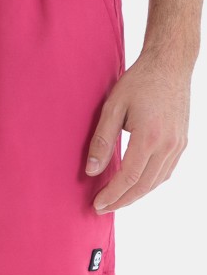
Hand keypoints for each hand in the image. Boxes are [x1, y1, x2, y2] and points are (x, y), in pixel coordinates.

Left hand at [85, 47, 190, 213]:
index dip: (112, 195)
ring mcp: (178, 145)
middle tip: (103, 209)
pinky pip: (166, 171)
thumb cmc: (138, 82)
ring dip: (136, 195)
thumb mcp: (112, 107)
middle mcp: (168, 145)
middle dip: (122, 201)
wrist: (170, 65)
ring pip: (156, 181)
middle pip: (143, 186)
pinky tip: (135, 185)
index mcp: (149, 137)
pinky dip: (150, 183)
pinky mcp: (182, 142)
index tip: (97, 205)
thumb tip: (92, 170)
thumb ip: (101, 141)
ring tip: (116, 200)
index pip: (128, 178)